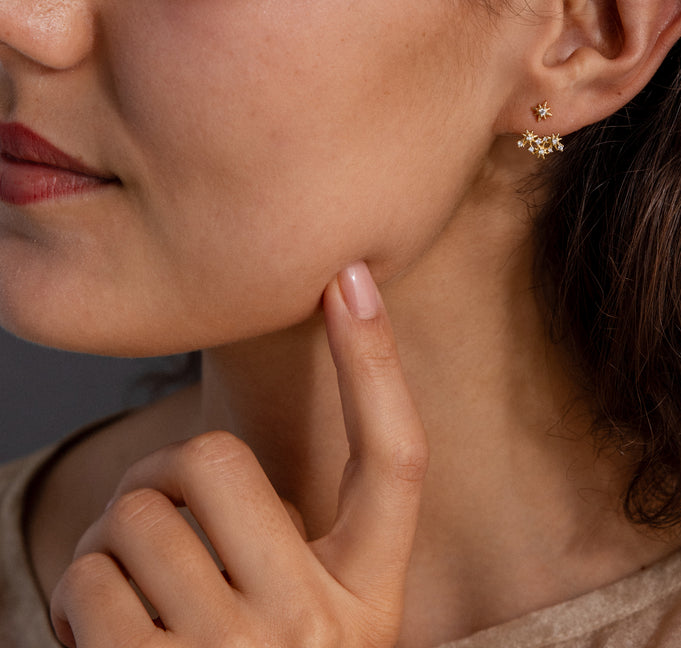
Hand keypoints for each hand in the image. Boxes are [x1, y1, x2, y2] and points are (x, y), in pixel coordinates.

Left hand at [50, 262, 427, 646]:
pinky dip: (74, 590)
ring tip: (125, 591)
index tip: (351, 277)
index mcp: (371, 600)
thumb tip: (203, 469)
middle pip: (220, 462)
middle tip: (154, 509)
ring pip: (139, 516)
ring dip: (110, 540)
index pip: (398, 456)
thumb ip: (292, 555)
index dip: (377, 360)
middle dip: (164, 470)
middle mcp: (319, 628)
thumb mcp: (313, 635)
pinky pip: (89, 580)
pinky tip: (94, 632)